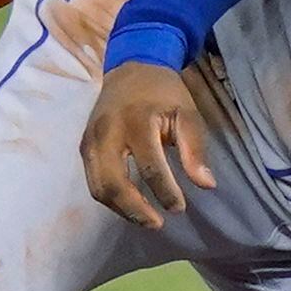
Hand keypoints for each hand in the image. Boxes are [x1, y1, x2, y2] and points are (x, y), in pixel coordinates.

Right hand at [79, 62, 215, 227]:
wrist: (131, 67)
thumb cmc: (164, 93)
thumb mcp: (188, 113)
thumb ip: (195, 148)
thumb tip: (206, 185)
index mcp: (136, 121)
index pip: (149, 166)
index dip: (165, 192)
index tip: (180, 208)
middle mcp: (107, 132)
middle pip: (113, 183)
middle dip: (135, 209)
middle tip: (157, 223)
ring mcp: (91, 140)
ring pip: (98, 187)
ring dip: (121, 209)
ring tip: (145, 218)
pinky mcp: (84, 146)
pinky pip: (93, 181)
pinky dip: (110, 198)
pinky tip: (130, 205)